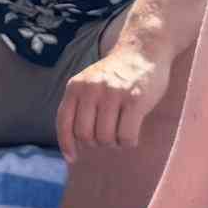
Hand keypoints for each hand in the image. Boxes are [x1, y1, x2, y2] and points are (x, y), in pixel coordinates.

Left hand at [56, 36, 172, 163]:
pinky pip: (127, 137)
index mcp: (76, 86)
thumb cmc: (116, 74)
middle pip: (86, 136)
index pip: (64, 122)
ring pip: (106, 138)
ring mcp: (113, 94)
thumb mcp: (89, 82)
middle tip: (109, 134)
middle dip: (97, 142)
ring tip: (122, 130)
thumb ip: (79, 105)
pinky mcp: (135, 100)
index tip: (73, 158)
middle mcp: (91, 89)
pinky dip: (129, 142)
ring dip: (115, 142)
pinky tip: (133, 133)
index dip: (67, 144)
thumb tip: (72, 144)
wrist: (143, 50)